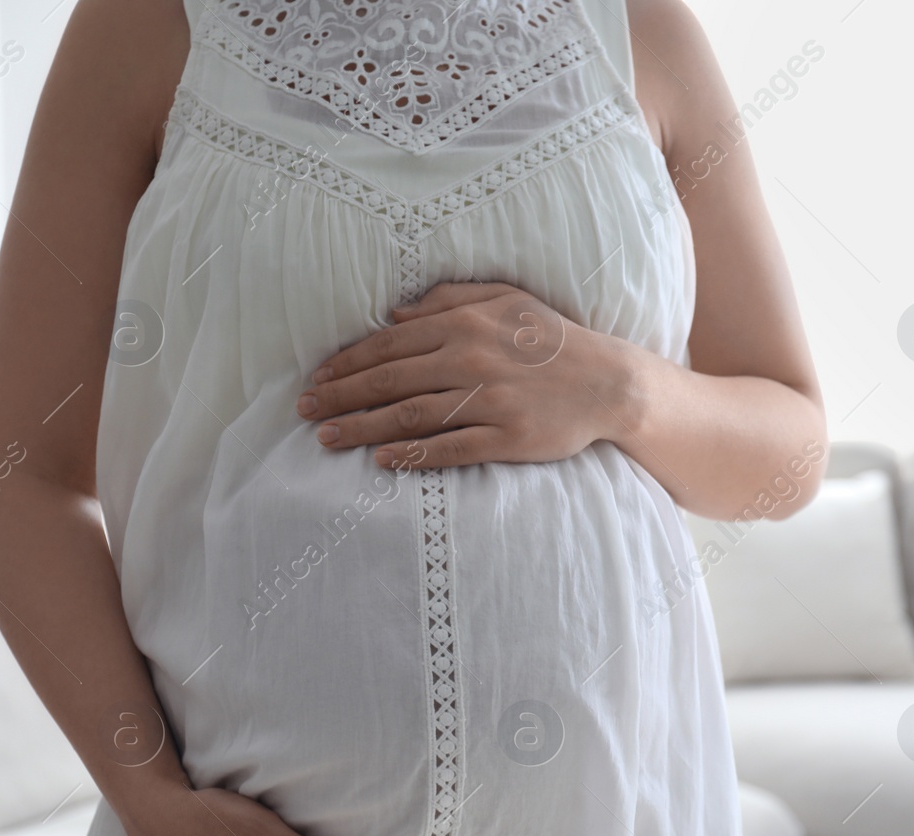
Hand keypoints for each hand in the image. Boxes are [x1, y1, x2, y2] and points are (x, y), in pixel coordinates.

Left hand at [297, 282, 636, 469]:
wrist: (608, 382)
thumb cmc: (553, 339)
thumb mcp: (506, 299)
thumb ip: (450, 298)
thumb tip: (396, 313)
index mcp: (464, 324)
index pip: (389, 344)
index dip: (347, 363)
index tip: (317, 378)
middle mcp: (470, 360)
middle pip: (389, 381)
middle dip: (340, 397)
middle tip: (305, 411)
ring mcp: (489, 401)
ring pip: (410, 416)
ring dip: (362, 428)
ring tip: (327, 439)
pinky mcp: (507, 438)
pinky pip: (450, 448)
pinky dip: (413, 455)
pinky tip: (382, 460)